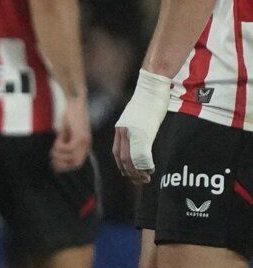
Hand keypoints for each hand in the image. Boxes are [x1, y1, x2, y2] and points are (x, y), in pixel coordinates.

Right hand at [50, 92, 91, 171]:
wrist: (75, 103)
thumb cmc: (70, 116)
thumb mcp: (67, 132)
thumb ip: (65, 143)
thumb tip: (56, 154)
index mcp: (84, 146)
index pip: (77, 164)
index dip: (65, 167)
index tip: (54, 165)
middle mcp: (86, 145)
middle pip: (76, 163)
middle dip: (62, 163)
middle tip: (52, 158)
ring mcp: (84, 141)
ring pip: (71, 156)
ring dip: (59, 153)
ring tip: (54, 146)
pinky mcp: (80, 136)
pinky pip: (69, 147)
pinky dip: (60, 145)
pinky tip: (58, 137)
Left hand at [112, 70, 173, 184]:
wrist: (152, 87)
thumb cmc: (148, 100)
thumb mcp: (137, 116)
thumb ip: (134, 128)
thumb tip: (139, 137)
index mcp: (120, 128)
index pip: (116, 153)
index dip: (122, 166)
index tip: (129, 173)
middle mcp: (123, 131)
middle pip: (122, 159)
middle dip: (130, 172)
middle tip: (139, 180)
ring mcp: (133, 132)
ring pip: (131, 159)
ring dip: (138, 172)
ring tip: (145, 179)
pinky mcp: (144, 132)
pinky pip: (142, 154)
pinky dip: (146, 165)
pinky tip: (151, 169)